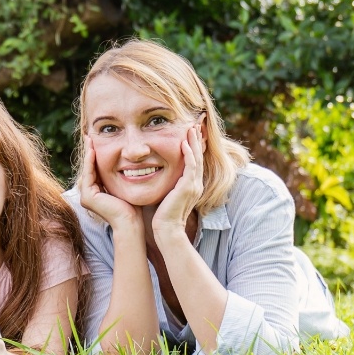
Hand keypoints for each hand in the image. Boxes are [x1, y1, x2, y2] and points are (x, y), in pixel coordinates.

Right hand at [77, 138, 137, 227]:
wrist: (132, 222)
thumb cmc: (134, 206)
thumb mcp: (126, 186)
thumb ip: (123, 176)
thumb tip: (131, 162)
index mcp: (96, 193)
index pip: (96, 170)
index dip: (96, 155)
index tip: (98, 141)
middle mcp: (88, 195)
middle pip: (90, 168)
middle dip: (90, 151)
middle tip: (91, 136)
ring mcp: (86, 197)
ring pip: (88, 170)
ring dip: (89, 154)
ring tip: (90, 139)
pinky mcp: (88, 197)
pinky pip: (89, 175)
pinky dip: (90, 162)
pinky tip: (93, 150)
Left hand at [151, 123, 204, 242]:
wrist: (167, 230)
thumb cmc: (162, 215)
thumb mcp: (166, 195)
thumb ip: (166, 185)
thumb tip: (155, 175)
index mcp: (191, 185)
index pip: (194, 162)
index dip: (192, 147)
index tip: (189, 133)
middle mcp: (195, 184)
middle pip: (198, 157)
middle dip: (196, 140)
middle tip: (194, 124)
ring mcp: (194, 186)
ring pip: (196, 159)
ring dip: (193, 142)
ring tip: (191, 128)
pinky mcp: (188, 188)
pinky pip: (190, 167)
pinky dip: (188, 154)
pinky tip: (184, 144)